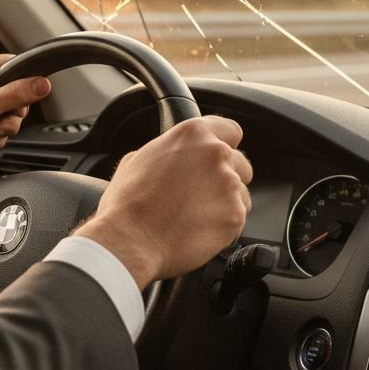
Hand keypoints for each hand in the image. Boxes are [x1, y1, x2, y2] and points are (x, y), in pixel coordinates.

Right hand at [76, 116, 252, 289]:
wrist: (130, 240)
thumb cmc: (128, 204)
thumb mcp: (136, 160)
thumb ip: (164, 151)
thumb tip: (168, 157)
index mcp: (193, 134)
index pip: (230, 130)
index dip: (224, 144)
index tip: (216, 157)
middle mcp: (216, 154)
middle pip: (239, 162)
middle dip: (224, 176)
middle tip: (199, 192)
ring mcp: (229, 185)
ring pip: (240, 192)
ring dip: (224, 202)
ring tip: (194, 215)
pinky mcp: (235, 215)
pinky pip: (238, 218)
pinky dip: (224, 225)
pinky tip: (198, 229)